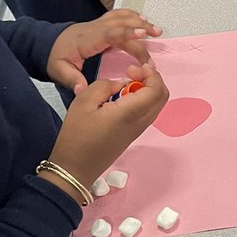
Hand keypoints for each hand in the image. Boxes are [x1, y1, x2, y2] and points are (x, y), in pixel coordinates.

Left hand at [47, 9, 162, 93]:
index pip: (110, 33)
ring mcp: (98, 24)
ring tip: (155, 29)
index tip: (142, 33)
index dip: (127, 32)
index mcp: (87, 40)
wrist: (46, 44)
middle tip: (156, 36)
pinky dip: (131, 16)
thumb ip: (72, 80)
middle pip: (121, 24)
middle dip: (140, 29)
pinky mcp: (100, 24)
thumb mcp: (59, 71)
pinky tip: (142, 20)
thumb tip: (82, 90)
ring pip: (121, 17)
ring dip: (139, 21)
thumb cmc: (55, 58)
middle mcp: (95, 28)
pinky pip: (118, 16)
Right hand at [47, 64, 169, 192]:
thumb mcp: (84, 102)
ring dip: (148, 89)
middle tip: (132, 72)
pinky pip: (148, 111)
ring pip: (157, 104)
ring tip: (128, 82)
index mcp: (130, 114)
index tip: (132, 68)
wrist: (74, 169)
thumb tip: (122, 84)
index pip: (156, 89)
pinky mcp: (134, 134)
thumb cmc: (76, 136)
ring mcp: (139, 130)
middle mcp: (140, 122)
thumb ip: (106, 85)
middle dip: (152, 79)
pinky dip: (144, 99)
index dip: (150, 73)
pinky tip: (125, 95)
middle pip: (162, 95)